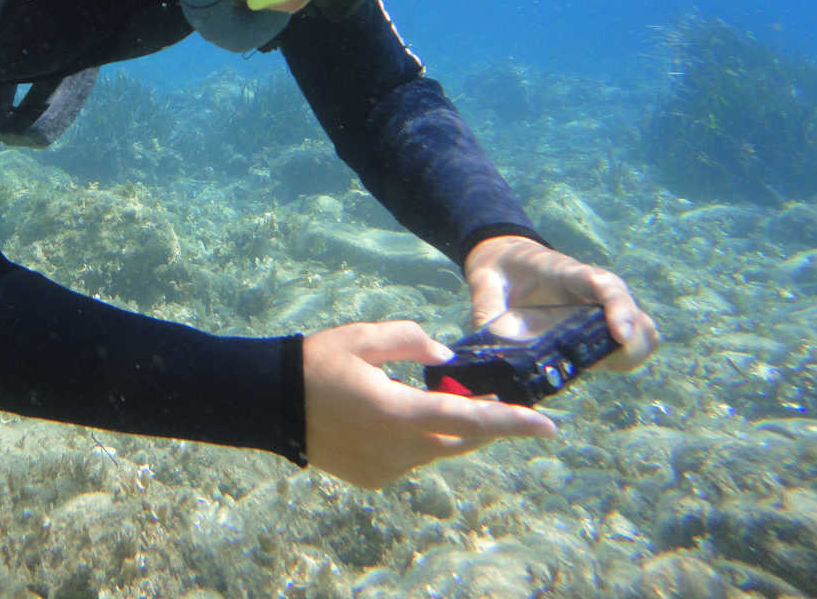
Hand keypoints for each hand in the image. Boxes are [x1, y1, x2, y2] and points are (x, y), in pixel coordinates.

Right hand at [301, 321, 555, 488]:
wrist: (269, 403)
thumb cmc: (315, 363)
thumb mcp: (363, 337)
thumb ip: (412, 340)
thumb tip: (446, 360)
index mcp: (399, 413)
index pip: (470, 421)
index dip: (512, 423)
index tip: (548, 426)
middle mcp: (398, 450)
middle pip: (461, 442)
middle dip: (482, 423)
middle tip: (491, 398)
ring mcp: (386, 470)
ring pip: (436, 452)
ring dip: (446, 430)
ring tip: (438, 400)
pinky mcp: (373, 478)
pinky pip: (411, 460)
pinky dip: (418, 441)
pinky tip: (394, 417)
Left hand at [463, 235, 659, 371]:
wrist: (505, 260)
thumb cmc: (499, 273)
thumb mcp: (485, 285)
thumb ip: (486, 312)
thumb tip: (489, 353)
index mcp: (566, 273)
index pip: (604, 285)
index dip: (618, 309)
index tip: (620, 335)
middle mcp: (594, 293)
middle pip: (638, 317)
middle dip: (633, 344)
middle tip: (604, 361)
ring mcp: (600, 312)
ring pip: (644, 334)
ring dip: (633, 354)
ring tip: (598, 366)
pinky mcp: (598, 330)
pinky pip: (627, 347)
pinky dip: (624, 360)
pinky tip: (593, 366)